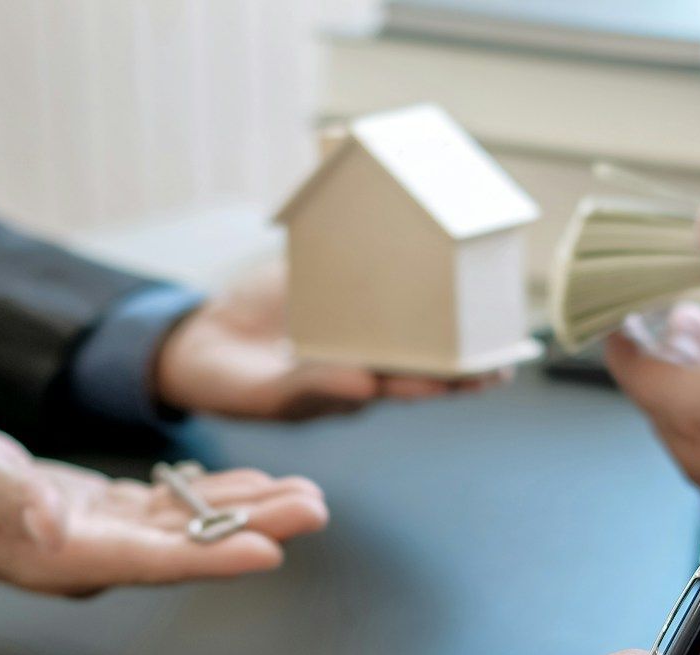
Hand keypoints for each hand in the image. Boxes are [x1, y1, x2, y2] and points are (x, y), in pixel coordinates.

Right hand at [0, 421, 327, 594]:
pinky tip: (260, 483)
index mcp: (65, 558)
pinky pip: (176, 510)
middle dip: (253, 529)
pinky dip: (218, 495)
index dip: (211, 558)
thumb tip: (53, 523)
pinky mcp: (113, 515)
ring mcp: (108, 538)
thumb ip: (10, 498)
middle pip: (188, 548)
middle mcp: (98, 556)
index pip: (152, 562)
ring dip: (250, 512)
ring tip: (306, 497)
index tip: (268, 551)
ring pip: (191, 528)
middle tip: (312, 510)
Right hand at [152, 263, 508, 420]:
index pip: (414, 382)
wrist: (193, 345)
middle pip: (424, 343)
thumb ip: (311, 388)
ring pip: (402, 299)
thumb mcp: (265, 394)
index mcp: (353, 384)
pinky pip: (360, 255)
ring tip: (481, 272)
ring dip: (439, 288)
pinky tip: (416, 215)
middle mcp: (361, 348)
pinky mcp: (329, 274)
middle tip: (507, 334)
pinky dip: (386, 234)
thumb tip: (366, 385)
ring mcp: (348, 310)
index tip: (487, 376)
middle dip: (466, 342)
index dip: (453, 381)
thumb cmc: (231, 386)